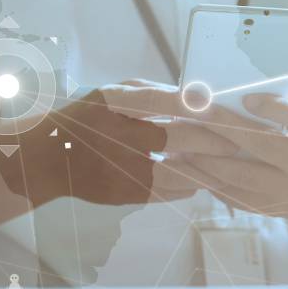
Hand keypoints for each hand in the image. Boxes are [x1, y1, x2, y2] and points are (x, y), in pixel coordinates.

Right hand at [0, 83, 235, 208]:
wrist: (49, 158)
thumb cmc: (90, 118)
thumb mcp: (114, 95)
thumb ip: (153, 94)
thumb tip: (197, 97)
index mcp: (114, 103)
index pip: (165, 101)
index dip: (198, 108)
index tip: (226, 112)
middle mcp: (117, 135)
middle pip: (177, 137)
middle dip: (214, 142)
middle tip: (238, 143)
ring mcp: (121, 168)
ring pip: (178, 171)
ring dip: (208, 168)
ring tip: (229, 164)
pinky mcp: (125, 194)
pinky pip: (170, 192)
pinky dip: (190, 185)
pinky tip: (204, 180)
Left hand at [171, 84, 287, 218]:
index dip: (273, 108)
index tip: (247, 98)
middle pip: (260, 144)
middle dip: (222, 125)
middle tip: (192, 108)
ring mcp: (285, 190)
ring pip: (240, 175)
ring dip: (206, 158)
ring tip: (178, 143)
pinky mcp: (272, 208)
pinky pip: (235, 197)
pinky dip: (210, 182)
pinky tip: (190, 168)